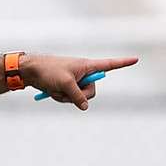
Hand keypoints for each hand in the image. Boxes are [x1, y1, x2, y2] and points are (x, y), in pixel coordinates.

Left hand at [19, 54, 138, 109]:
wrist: (29, 70)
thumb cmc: (47, 71)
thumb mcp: (65, 84)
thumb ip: (78, 96)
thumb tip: (85, 106)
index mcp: (86, 65)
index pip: (109, 65)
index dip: (122, 63)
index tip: (136, 59)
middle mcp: (83, 72)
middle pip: (91, 91)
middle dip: (79, 95)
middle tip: (66, 90)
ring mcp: (74, 80)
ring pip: (78, 97)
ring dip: (66, 97)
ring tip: (54, 88)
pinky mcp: (65, 86)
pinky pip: (69, 98)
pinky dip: (60, 97)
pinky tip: (51, 91)